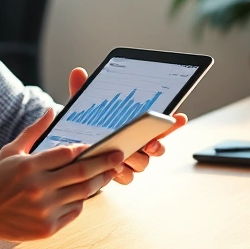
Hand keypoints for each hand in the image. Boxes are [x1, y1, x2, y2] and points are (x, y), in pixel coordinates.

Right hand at [0, 108, 125, 246]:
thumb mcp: (11, 151)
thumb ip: (33, 131)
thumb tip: (51, 110)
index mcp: (28, 167)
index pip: (66, 154)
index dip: (86, 149)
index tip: (100, 144)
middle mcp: (37, 188)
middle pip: (81, 174)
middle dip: (104, 163)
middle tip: (119, 155)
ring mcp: (43, 210)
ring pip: (82, 194)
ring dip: (99, 183)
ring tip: (109, 173)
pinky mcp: (47, 228)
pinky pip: (75, 212)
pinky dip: (82, 201)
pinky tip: (85, 193)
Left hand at [68, 67, 187, 184]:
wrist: (70, 151)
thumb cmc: (84, 127)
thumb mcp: (83, 107)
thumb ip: (83, 90)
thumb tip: (77, 72)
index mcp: (136, 127)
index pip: (160, 124)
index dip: (172, 122)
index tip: (179, 117)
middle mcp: (137, 145)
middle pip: (156, 148)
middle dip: (157, 145)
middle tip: (151, 142)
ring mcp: (129, 161)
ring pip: (142, 163)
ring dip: (137, 159)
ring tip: (126, 153)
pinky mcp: (117, 175)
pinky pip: (126, 177)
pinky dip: (121, 172)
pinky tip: (114, 167)